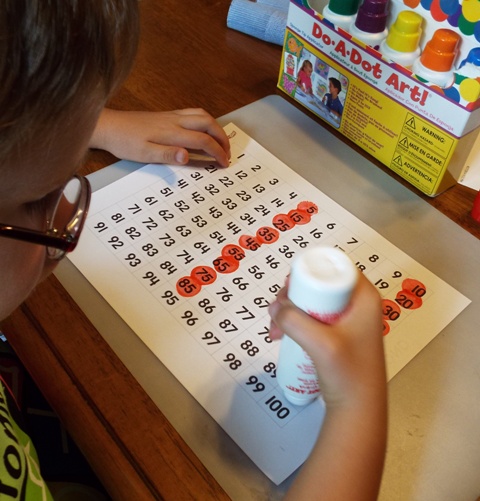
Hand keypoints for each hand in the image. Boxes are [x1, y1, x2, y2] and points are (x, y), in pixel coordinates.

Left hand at [90, 108, 230, 166]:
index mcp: (171, 132)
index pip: (203, 140)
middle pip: (208, 123)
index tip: (224, 163)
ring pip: (202, 115)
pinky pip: (193, 113)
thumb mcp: (144, 154)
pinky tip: (203, 130)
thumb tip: (187, 155)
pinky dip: (205, 121)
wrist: (108, 126)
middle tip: (228, 153)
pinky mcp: (166, 114)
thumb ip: (167, 154)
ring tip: (220, 142)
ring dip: (215, 127)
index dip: (217, 152)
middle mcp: (175, 120)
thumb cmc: (124, 142)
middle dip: (222, 138)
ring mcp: (171, 115)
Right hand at [268, 272, 385, 408]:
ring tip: (275, 329)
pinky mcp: (338, 335)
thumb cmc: (348, 375)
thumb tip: (276, 307)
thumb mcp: (321, 344)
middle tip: (277, 309)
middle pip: (320, 284)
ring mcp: (348, 321)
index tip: (289, 286)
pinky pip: (312, 318)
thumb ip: (295, 322)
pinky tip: (281, 336)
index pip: (336, 268)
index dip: (310, 271)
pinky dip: (295, 323)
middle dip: (294, 295)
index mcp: (364, 298)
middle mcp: (358, 305)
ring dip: (290, 310)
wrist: (357, 411)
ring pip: (313, 302)